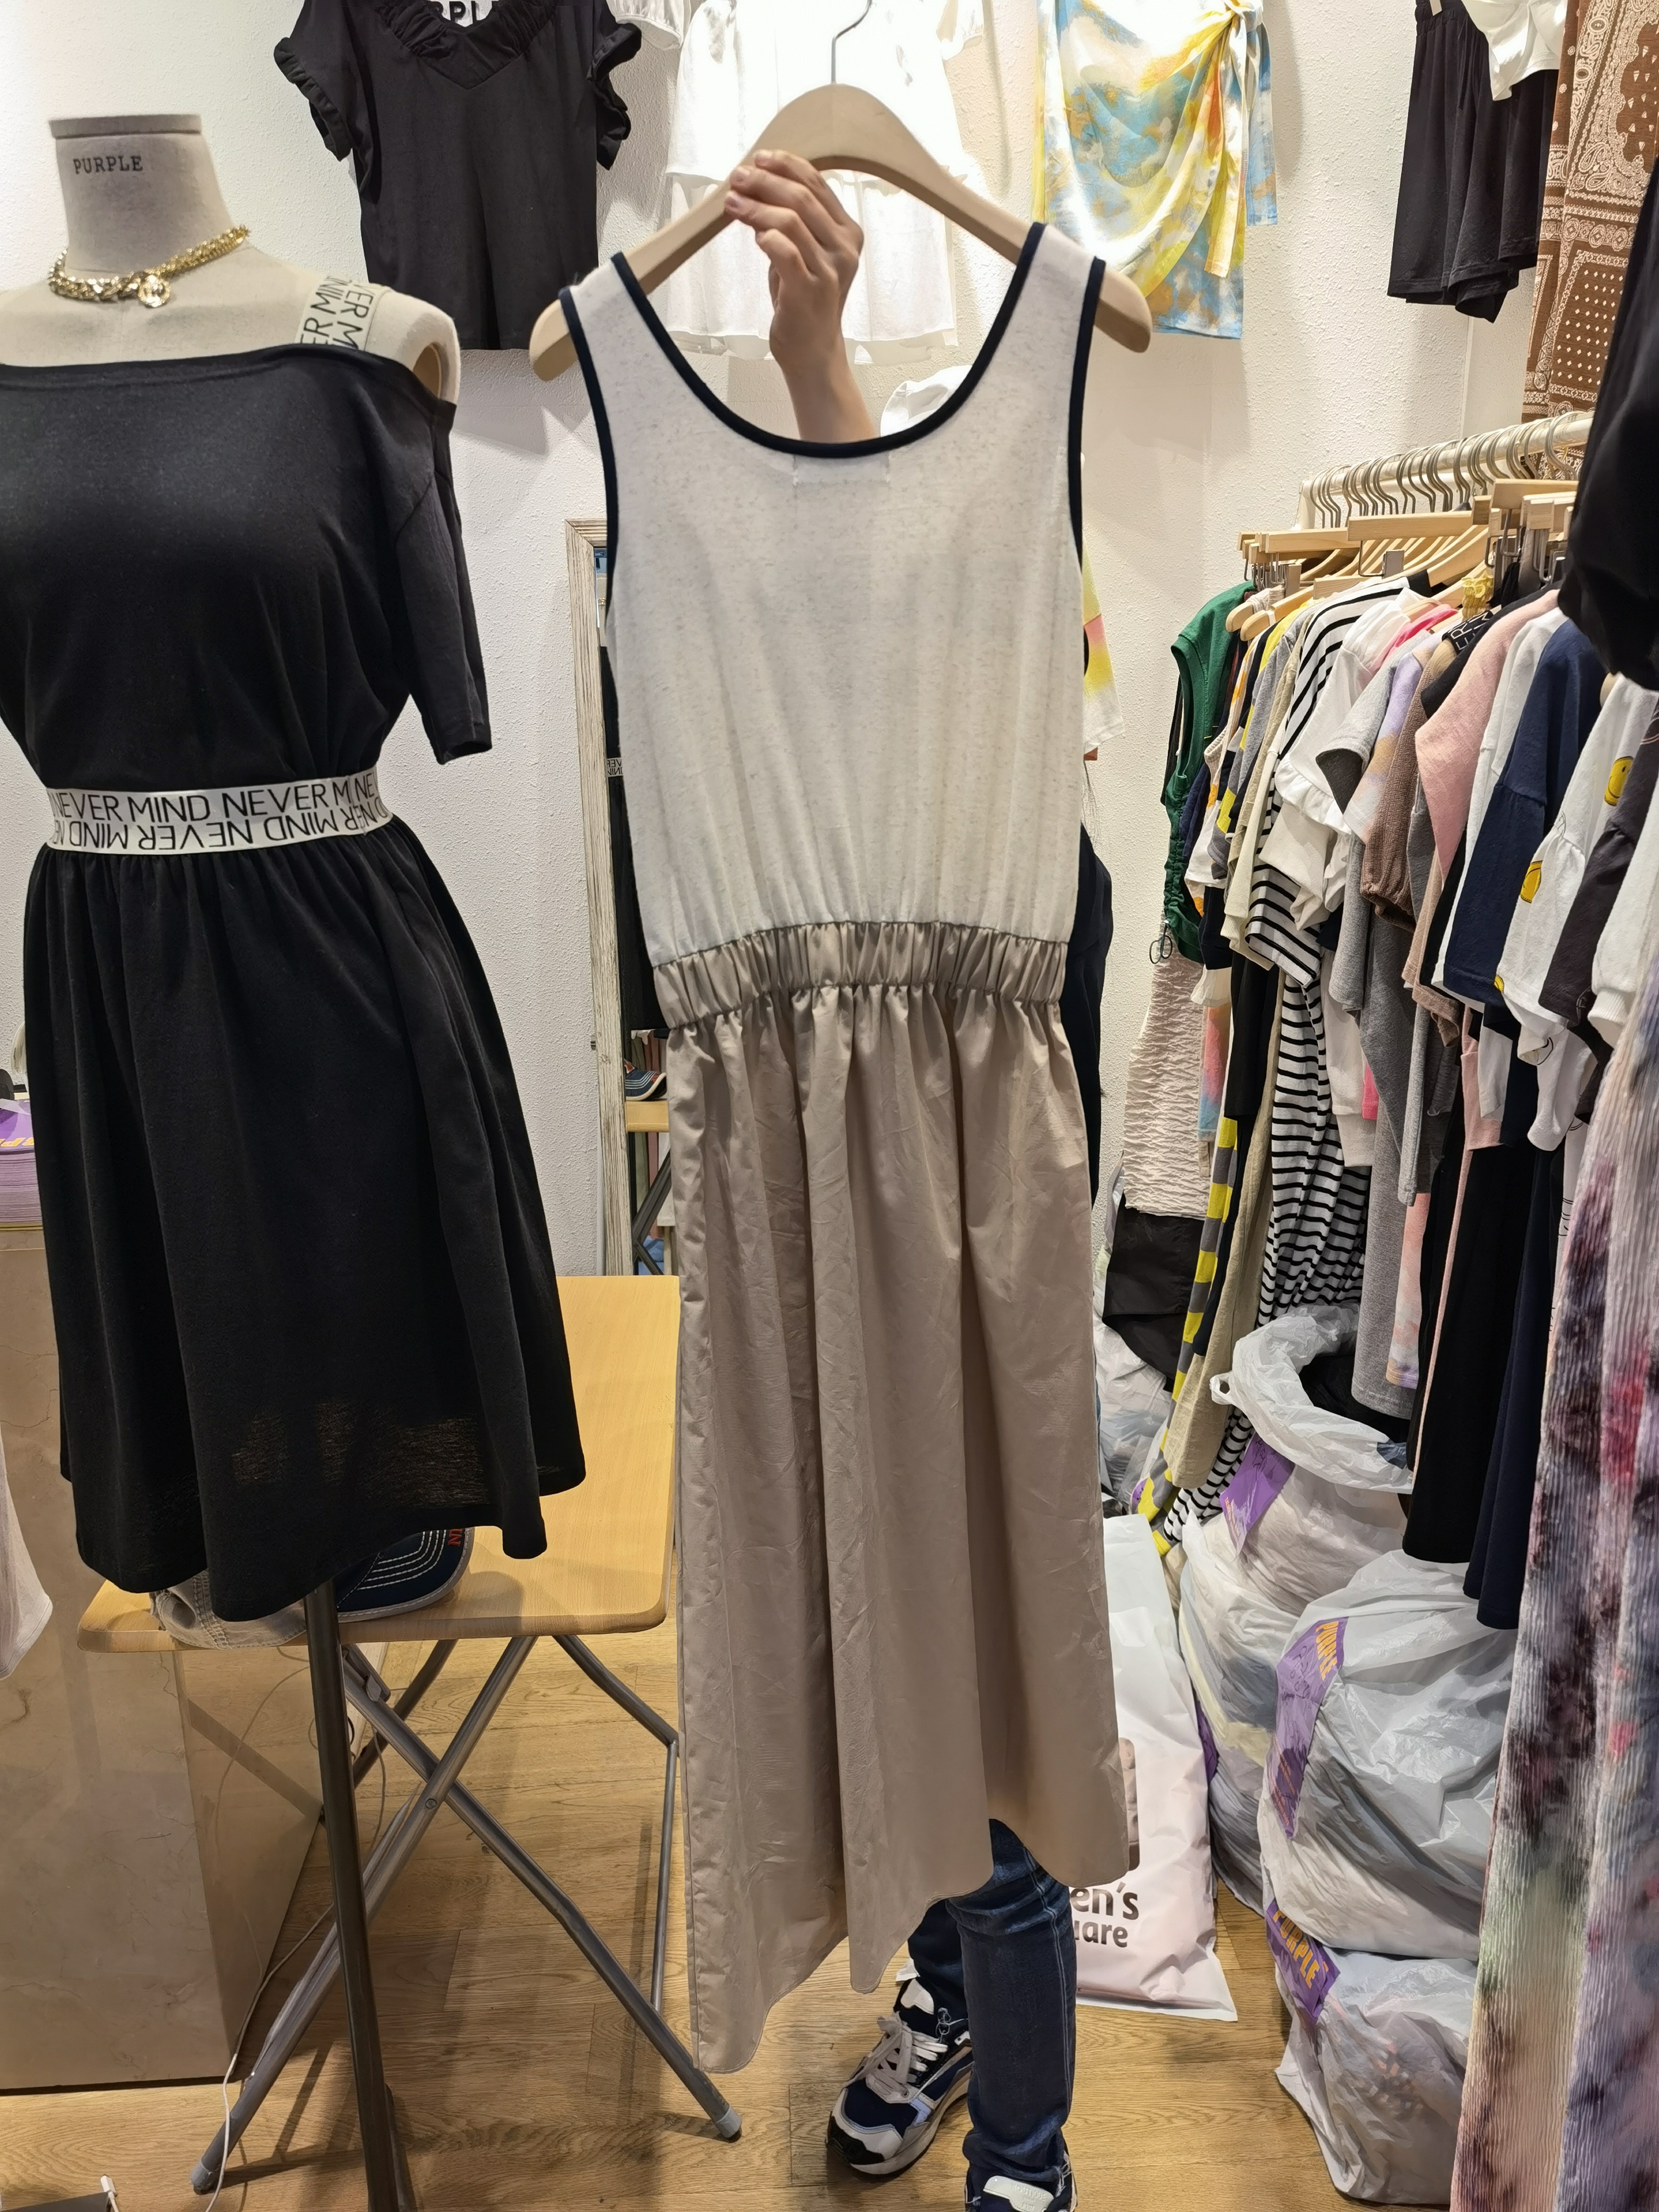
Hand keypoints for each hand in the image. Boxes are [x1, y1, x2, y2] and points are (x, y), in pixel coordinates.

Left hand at [725, 149, 875, 442]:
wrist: (813, 352)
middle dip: (765, 182)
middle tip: (738, 178)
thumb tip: (759, 189)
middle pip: (802, 198)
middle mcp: (844, 248)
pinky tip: (751, 233)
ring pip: (791, 220)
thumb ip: (793, 223)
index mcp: (848, 232)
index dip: (786, 166)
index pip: (818, 184)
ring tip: (732, 203)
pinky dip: (766, 237)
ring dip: (756, 207)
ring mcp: (829, 270)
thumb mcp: (805, 254)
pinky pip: (785, 252)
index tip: (759, 159)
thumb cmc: (805, 302)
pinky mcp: (809, 291)